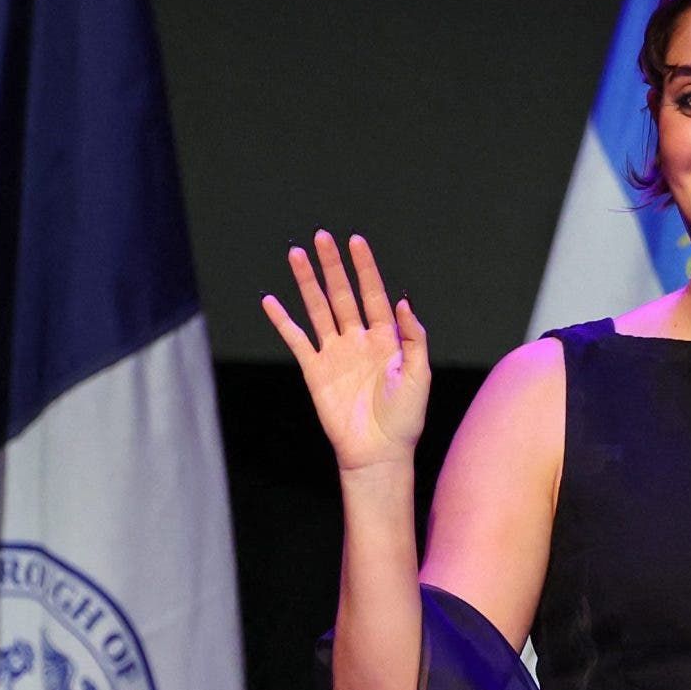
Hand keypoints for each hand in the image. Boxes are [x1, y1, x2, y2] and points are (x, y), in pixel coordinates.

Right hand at [262, 230, 429, 471]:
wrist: (378, 452)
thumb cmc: (405, 418)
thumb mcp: (419, 375)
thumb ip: (413, 337)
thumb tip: (402, 302)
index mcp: (386, 339)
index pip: (374, 294)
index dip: (365, 268)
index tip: (356, 241)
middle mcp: (359, 340)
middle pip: (342, 295)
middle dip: (332, 266)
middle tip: (321, 237)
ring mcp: (336, 354)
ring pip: (318, 310)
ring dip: (307, 283)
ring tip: (296, 254)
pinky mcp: (316, 371)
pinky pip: (297, 340)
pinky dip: (283, 321)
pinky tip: (271, 301)